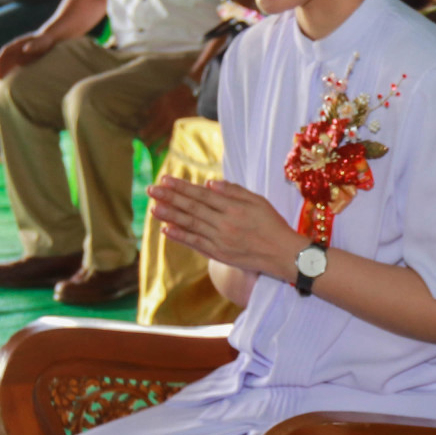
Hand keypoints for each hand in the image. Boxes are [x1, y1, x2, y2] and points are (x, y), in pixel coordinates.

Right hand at [0, 33, 54, 78]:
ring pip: (8, 64)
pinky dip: (10, 73)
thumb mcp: (41, 42)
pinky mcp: (23, 61)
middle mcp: (16, 50)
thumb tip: (25, 49)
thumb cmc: (46, 41)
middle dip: (0, 67)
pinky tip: (8, 81)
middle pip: (5, 59)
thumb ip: (34, 45)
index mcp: (19, 44)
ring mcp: (19, 56)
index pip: (7, 50)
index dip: (1, 56)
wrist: (51, 41)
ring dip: (3, 72)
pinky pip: (15, 68)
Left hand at [148, 176, 300, 276]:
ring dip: (170, 216)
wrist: (283, 255)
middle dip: (170, 198)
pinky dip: (180, 237)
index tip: (165, 179)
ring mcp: (220, 240)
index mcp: (234, 208)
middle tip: (151, 190)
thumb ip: (234, 191)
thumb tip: (210, 184)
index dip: (182, 187)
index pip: (202, 195)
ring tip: (153, 207)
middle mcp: (224, 223)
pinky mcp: (219, 254)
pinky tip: (167, 230)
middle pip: (192, 208)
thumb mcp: (258, 201)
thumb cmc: (273, 225)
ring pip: (191, 225)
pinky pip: (196, 243)